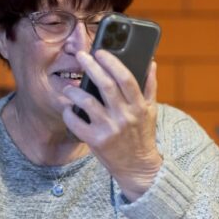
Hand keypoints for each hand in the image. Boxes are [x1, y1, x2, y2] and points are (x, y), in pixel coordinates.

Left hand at [62, 50, 162, 201]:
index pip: (125, 78)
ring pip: (87, 102)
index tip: (100, 51)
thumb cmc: (142, 135)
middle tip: (81, 56)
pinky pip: (76, 122)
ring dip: (74, 90)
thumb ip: (150, 86)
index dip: (112, 62)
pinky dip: (69, 113)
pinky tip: (67, 108)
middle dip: (91, 66)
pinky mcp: (96, 141)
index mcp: (139, 106)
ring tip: (68, 86)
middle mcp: (124, 116)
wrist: (137, 167)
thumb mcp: (151, 111)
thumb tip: (151, 62)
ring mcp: (109, 129)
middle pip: (105, 85)